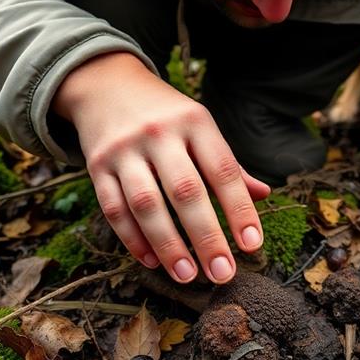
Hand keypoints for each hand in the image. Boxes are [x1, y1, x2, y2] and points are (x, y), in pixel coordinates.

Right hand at [53, 51, 270, 283]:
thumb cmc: (165, 115)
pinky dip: (133, 239)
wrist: (105, 84)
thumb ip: (228, 164)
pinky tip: (153, 260)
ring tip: (188, 275)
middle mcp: (160, 133)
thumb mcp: (200, 127)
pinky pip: (114, 208)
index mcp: (195, 121)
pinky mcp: (96, 165)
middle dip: (207, 237)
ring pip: (147, 204)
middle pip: (186, 191)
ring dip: (169, 245)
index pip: (223, 170)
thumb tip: (263, 195)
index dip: (240, 209)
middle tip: (223, 273)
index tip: (252, 245)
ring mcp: (124, 149)